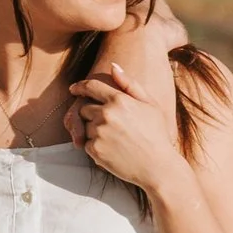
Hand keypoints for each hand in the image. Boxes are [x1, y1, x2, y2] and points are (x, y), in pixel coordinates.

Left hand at [64, 41, 181, 195]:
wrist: (158, 166)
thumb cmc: (156, 134)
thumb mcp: (149, 104)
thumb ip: (129, 84)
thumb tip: (113, 66)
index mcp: (119, 100)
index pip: (91, 87)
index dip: (80, 86)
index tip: (74, 89)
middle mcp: (106, 114)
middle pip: (85, 108)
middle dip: (92, 114)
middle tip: (110, 125)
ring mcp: (99, 133)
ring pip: (86, 127)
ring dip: (95, 131)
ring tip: (116, 139)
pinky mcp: (95, 150)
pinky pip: (87, 144)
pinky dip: (96, 147)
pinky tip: (113, 150)